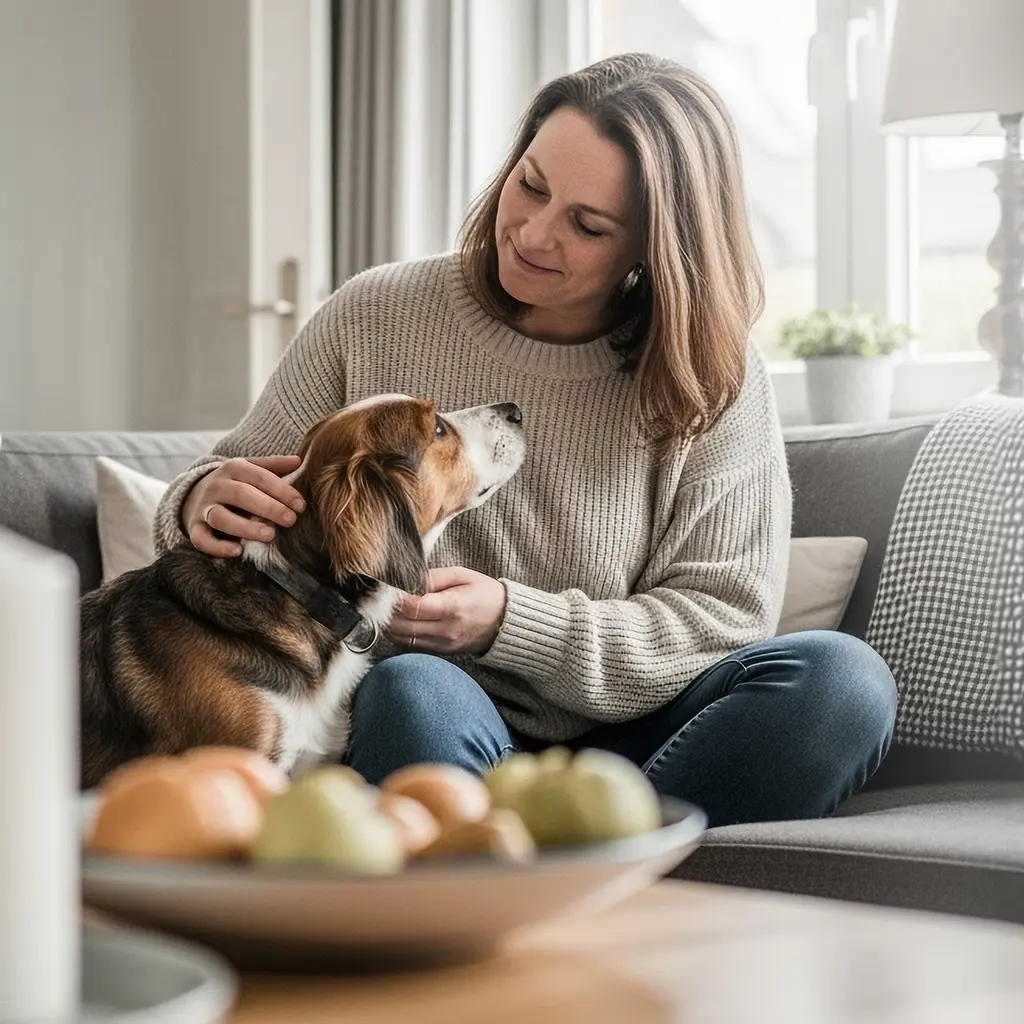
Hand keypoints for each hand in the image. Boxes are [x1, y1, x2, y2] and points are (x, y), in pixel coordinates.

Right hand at [182, 455, 305, 556]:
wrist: (195, 494)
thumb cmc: (236, 484)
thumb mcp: (252, 470)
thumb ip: (274, 466)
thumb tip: (299, 460)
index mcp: (234, 468)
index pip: (259, 477)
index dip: (282, 491)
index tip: (301, 506)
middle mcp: (216, 486)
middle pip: (241, 494)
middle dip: (269, 508)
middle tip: (291, 520)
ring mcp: (203, 507)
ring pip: (221, 517)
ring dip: (246, 527)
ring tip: (270, 535)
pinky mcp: (194, 528)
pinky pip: (201, 539)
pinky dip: (218, 547)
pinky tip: (238, 551)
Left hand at [389, 567, 506, 655]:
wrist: (506, 621)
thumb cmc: (485, 593)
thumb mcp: (462, 575)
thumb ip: (431, 576)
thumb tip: (405, 580)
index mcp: (452, 607)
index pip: (411, 606)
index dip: (393, 598)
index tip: (384, 588)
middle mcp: (446, 630)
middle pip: (401, 625)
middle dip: (385, 612)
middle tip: (378, 598)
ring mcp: (443, 644)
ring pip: (401, 638)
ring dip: (389, 624)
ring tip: (385, 609)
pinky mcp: (441, 652)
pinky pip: (410, 645)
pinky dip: (399, 633)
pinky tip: (399, 620)